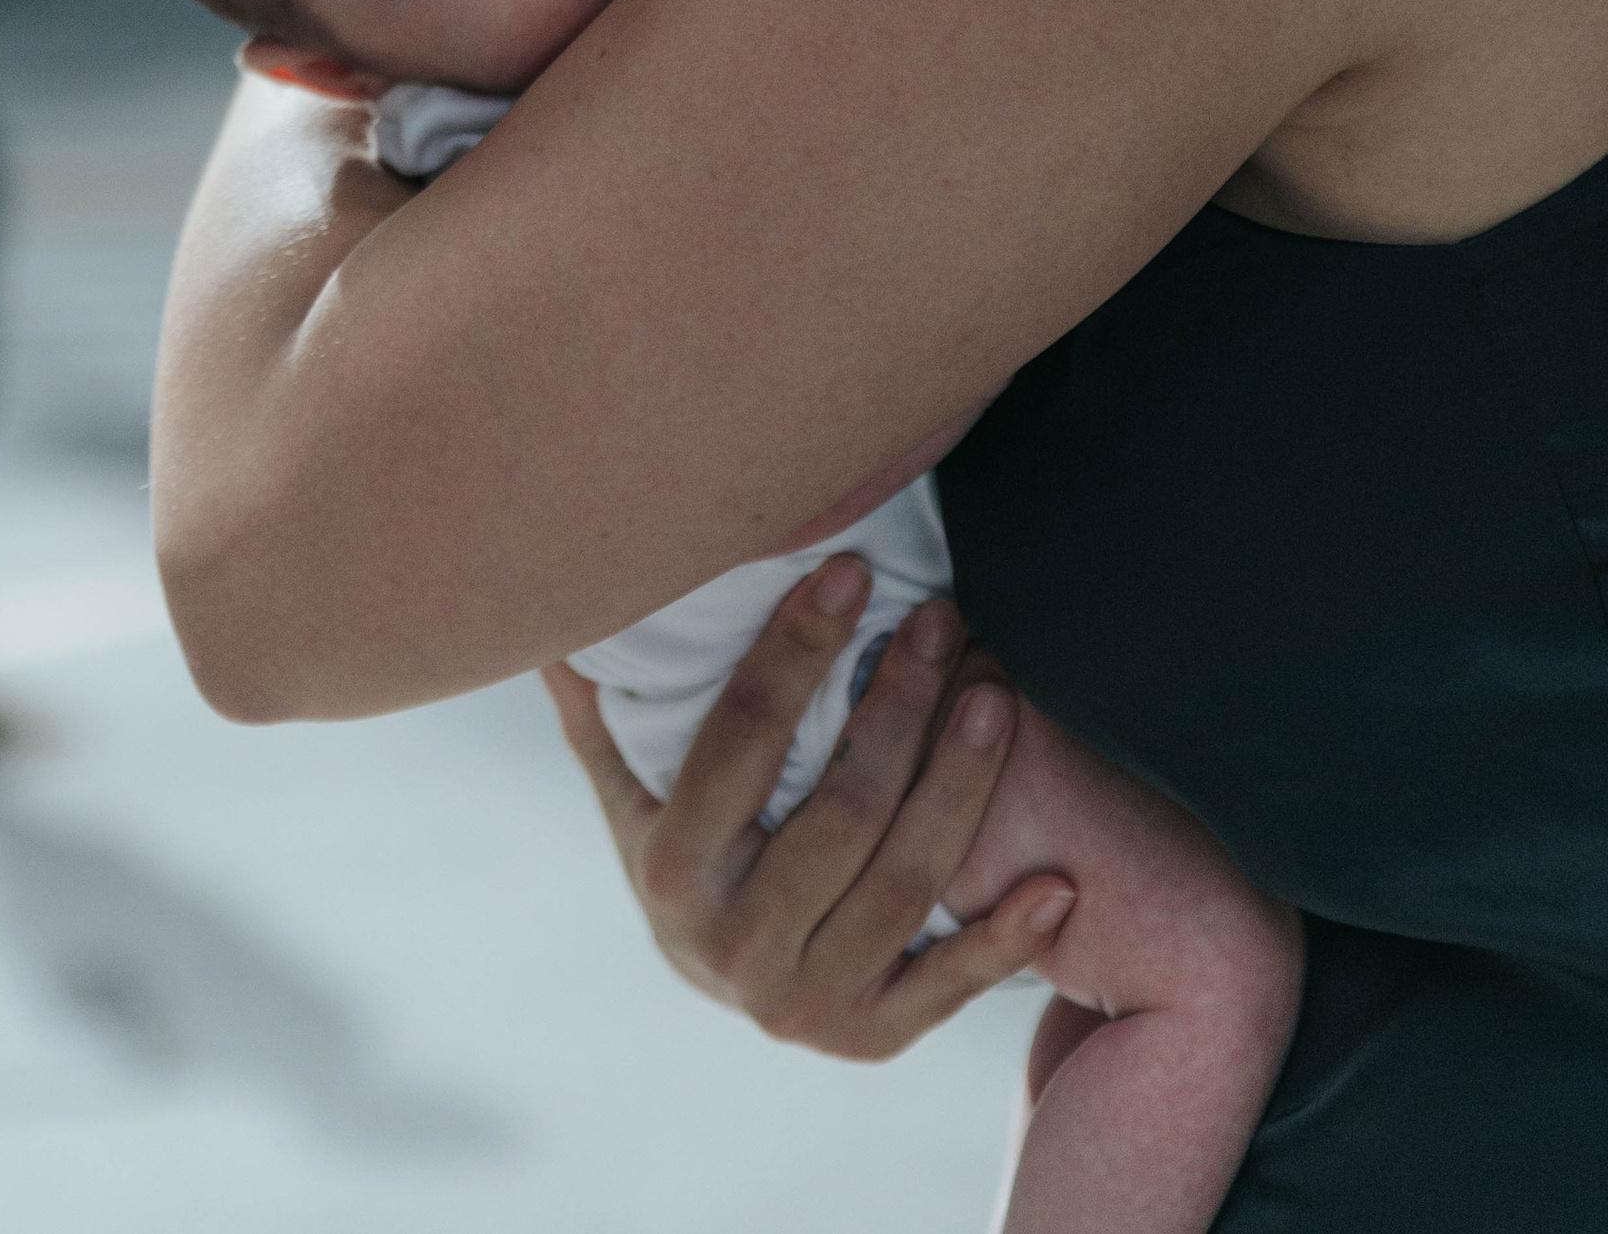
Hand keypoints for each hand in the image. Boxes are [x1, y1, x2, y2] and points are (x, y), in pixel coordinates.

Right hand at [542, 560, 1073, 1059]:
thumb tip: (550, 603)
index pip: (741, 743)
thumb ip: (602, 701)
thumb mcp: (627, 785)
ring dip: (962, 783)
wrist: (715, 981)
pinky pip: (952, 988)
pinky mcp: (873, 1039)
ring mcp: (809, 1002)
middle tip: (945, 617)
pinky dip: (1007, 937)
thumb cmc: (679, 846)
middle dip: (900, 704)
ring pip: (907, 884)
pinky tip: (1057, 880)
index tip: (851, 569)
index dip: (796, 651)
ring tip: (996, 688)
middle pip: (842, 812)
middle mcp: (736, 948)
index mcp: (672, 872)